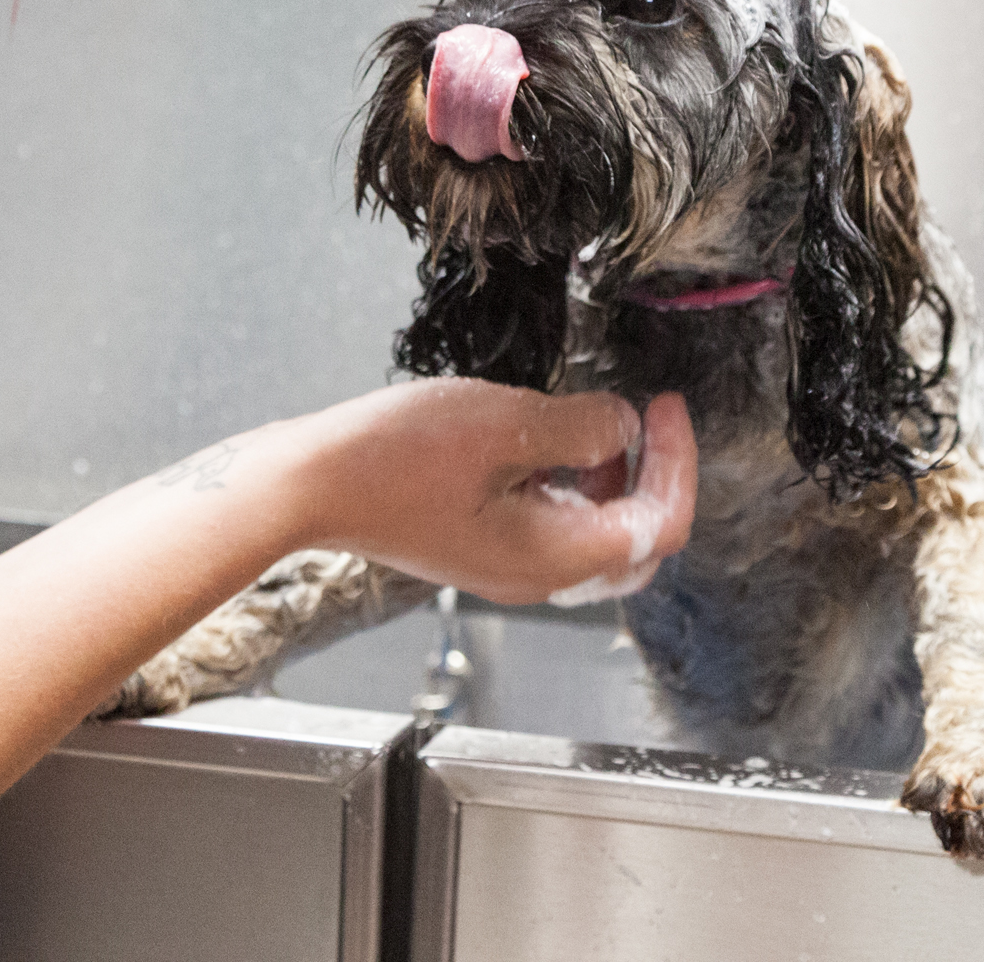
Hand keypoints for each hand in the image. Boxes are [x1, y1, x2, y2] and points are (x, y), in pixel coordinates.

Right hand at [287, 380, 695, 605]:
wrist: (307, 485)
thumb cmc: (391, 459)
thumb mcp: (505, 424)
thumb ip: (581, 428)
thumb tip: (623, 427)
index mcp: (556, 557)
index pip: (659, 526)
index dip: (677, 462)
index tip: (667, 407)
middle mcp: (536, 576)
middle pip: (634, 541)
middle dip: (652, 475)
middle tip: (649, 417)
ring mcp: (503, 565)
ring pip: (593, 533)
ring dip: (610, 478)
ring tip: (595, 422)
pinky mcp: (477, 546)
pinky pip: (550, 524)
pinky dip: (568, 485)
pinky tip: (543, 441)